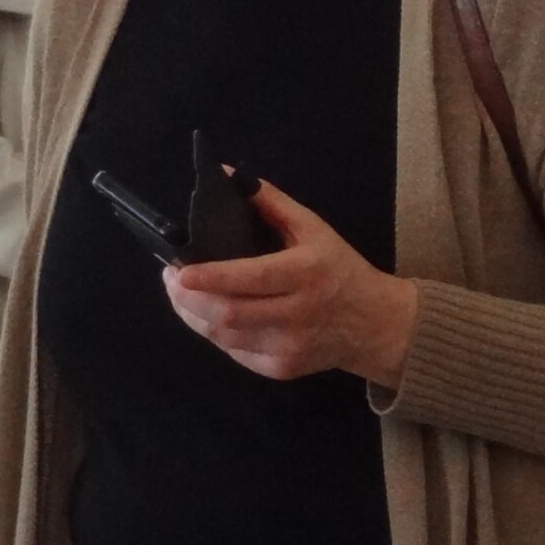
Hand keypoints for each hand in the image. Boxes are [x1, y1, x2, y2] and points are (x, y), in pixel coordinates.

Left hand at [164, 180, 419, 387]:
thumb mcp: (315, 228)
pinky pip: (234, 351)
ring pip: (224, 336)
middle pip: (228, 313)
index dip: (211, 278)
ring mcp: (287, 347)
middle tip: (170, 279)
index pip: (251, 278)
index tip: (178, 271)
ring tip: (182, 294)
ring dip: (193, 315)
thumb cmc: (340, 269)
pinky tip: (208, 314)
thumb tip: (229, 176)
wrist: (374, 324)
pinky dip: (214, 332)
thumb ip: (272, 202)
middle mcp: (296, 314)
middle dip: (187, 298)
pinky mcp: (280, 368)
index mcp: (305, 273)